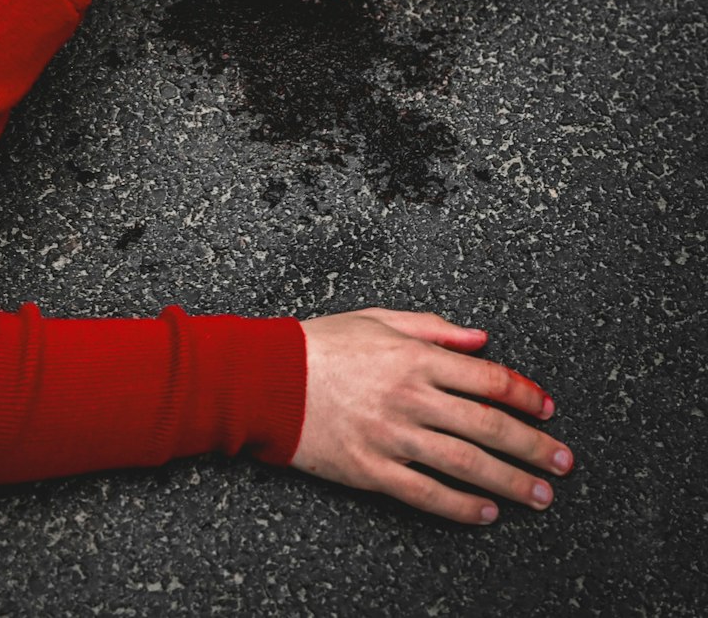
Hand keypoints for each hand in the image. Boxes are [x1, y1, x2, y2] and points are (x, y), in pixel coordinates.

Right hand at [292, 307, 573, 523]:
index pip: (488, 378)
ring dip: (511, 482)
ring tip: (540, 496)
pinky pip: (427, 494)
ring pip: (466, 464)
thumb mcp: (378, 319)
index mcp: (415, 356)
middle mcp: (411, 396)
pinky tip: (486, 513)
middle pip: (488, 425)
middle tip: (562, 463)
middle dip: (533, 447)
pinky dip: (461, 507)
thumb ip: (434, 328)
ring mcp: (393, 436)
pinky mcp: (373, 469)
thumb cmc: (320, 345)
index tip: (547, 410)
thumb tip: (481, 338)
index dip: (525, 395)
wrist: (268, 381)